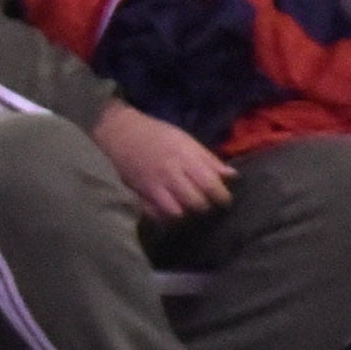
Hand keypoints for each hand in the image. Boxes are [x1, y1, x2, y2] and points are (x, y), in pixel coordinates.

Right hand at [92, 100, 236, 221]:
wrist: (120, 133)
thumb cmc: (157, 134)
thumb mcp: (186, 140)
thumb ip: (208, 159)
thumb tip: (231, 176)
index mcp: (184, 158)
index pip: (210, 184)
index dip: (222, 196)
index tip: (225, 200)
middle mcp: (169, 174)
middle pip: (195, 202)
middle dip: (205, 206)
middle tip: (207, 204)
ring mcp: (152, 186)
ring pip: (176, 212)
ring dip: (185, 212)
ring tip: (188, 207)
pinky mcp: (138, 193)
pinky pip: (154, 214)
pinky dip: (164, 216)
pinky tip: (169, 210)